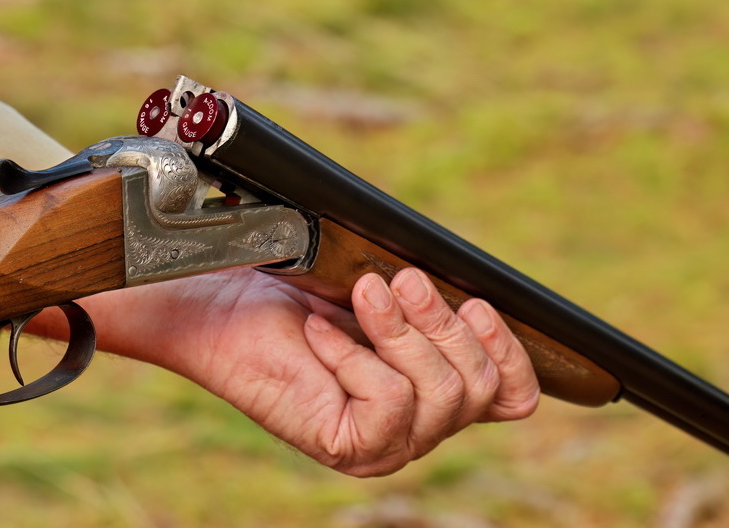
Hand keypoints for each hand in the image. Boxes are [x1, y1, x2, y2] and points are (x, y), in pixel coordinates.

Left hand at [95, 267, 538, 476]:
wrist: (216, 305)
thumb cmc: (288, 292)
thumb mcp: (375, 288)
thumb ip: (427, 299)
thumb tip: (472, 288)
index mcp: (429, 391)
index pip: (512, 398)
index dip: (510, 351)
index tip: (478, 302)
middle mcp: (414, 428)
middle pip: (482, 390)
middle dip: (444, 323)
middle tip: (396, 280)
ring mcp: (382, 446)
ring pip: (443, 395)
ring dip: (402, 330)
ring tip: (361, 293)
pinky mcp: (348, 448)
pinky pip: (391, 402)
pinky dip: (358, 356)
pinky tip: (320, 333)